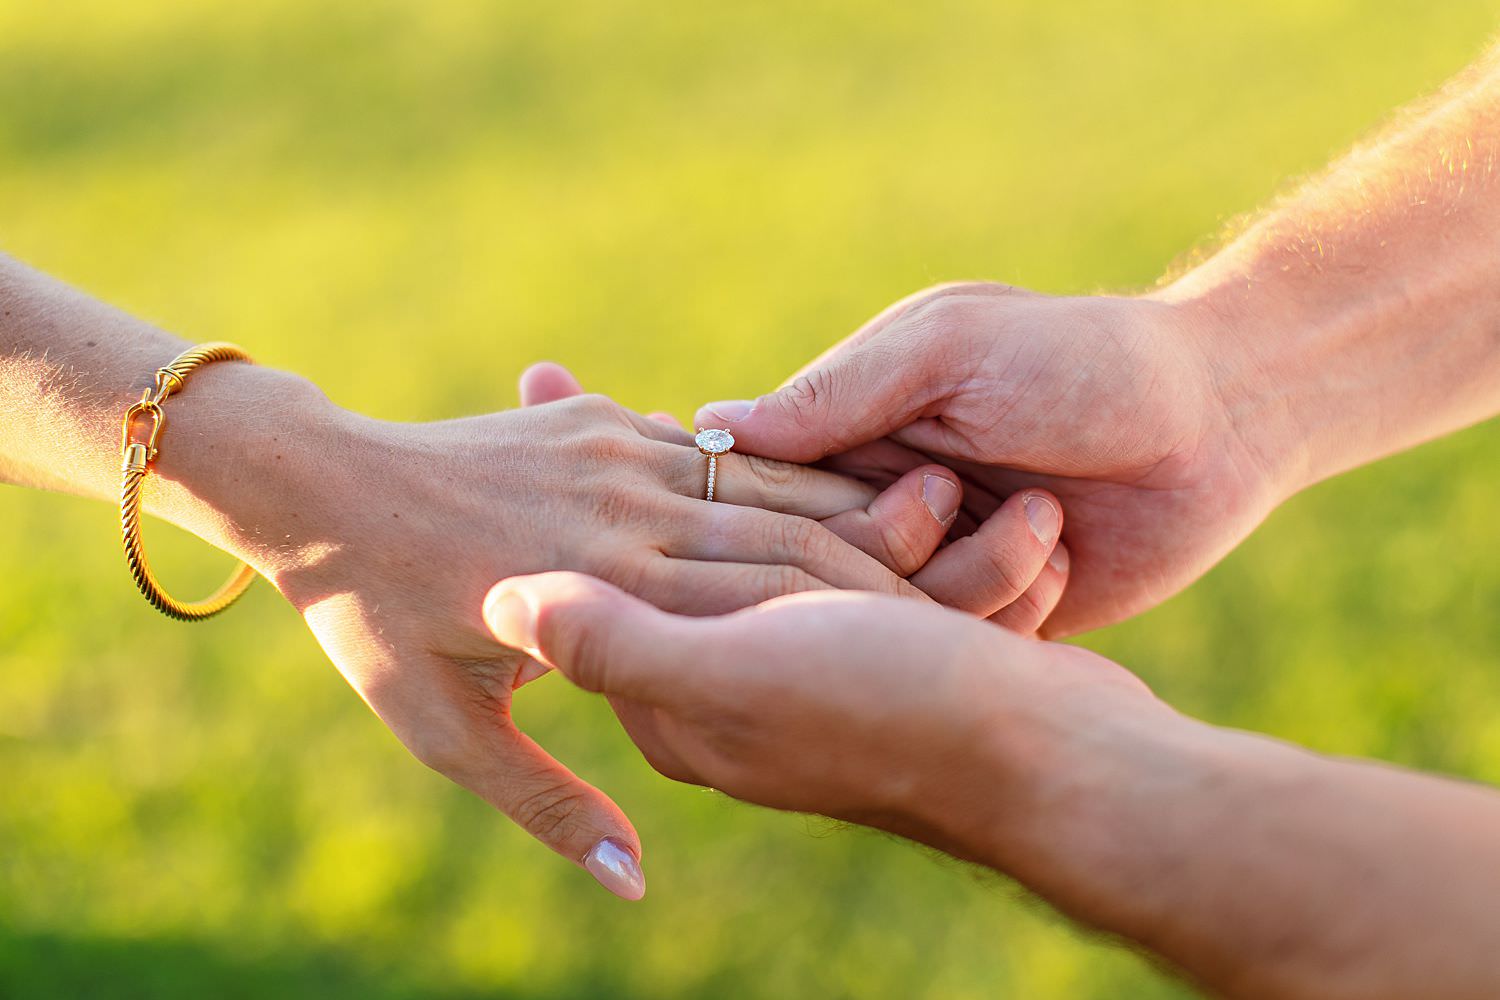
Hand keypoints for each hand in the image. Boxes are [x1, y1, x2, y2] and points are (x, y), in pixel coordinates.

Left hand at [221, 369, 1063, 896]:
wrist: (312, 488)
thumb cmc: (366, 620)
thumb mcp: (446, 732)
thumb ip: (553, 803)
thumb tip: (632, 883)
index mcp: (615, 609)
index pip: (771, 613)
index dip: (876, 616)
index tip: (970, 635)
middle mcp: (636, 536)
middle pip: (794, 544)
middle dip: (907, 556)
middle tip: (1021, 546)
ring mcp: (626, 472)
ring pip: (776, 490)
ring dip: (868, 501)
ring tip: (967, 506)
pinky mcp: (616, 433)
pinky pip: (726, 451)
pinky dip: (793, 466)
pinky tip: (852, 467)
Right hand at [693, 283, 1276, 635]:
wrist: (1223, 415)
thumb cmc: (1083, 359)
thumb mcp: (953, 350)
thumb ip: (842, 391)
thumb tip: (710, 424)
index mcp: (857, 431)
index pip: (766, 495)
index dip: (780, 517)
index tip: (821, 509)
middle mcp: (887, 506)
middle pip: (827, 574)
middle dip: (889, 549)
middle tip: (954, 496)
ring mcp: (945, 565)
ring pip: (901, 620)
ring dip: (974, 574)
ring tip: (1043, 515)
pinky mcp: (1005, 616)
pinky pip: (971, 648)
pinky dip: (1017, 608)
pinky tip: (1067, 550)